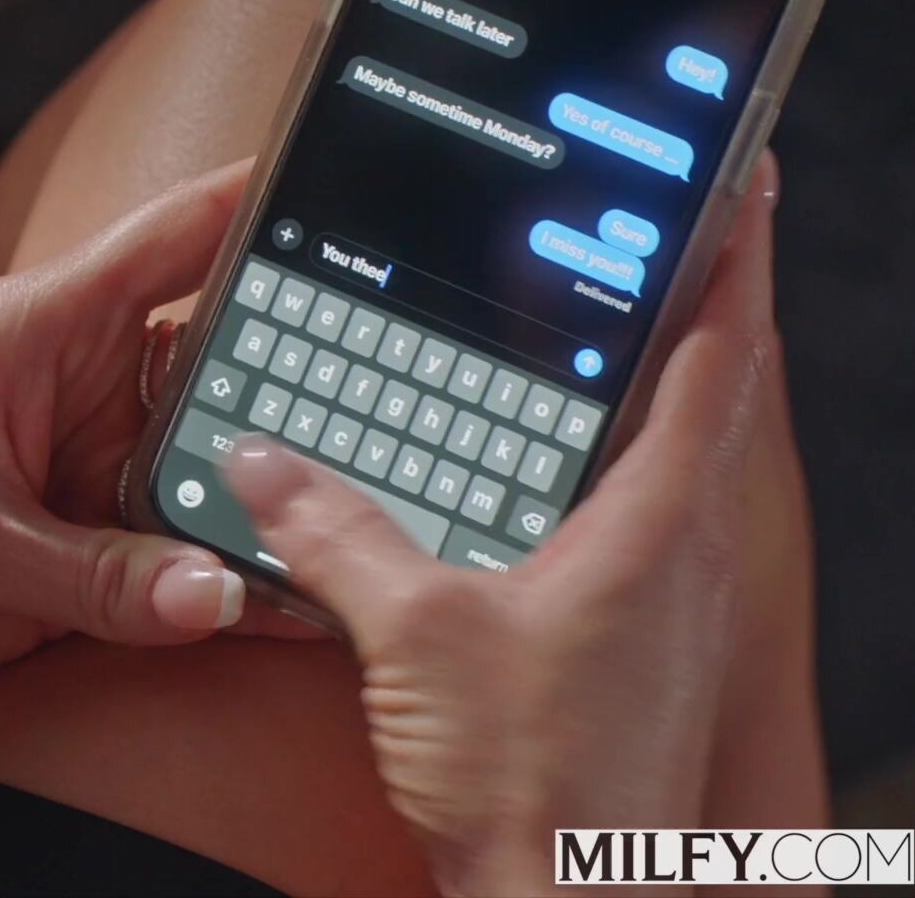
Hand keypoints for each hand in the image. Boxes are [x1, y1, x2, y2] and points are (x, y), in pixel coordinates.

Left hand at [0, 158, 308, 704]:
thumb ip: (97, 574)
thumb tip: (223, 594)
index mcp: (41, 332)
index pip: (178, 240)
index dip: (266, 206)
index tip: (356, 193)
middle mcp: (71, 394)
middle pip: (215, 374)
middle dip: (294, 391)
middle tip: (403, 412)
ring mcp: (69, 477)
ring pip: (196, 477)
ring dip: (257, 504)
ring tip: (357, 523)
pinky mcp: (58, 552)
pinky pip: (157, 562)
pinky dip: (208, 583)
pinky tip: (276, 604)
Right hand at [220, 163, 782, 895]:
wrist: (567, 895)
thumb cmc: (532, 780)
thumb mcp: (412, 634)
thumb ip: (335, 534)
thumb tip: (266, 464)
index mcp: (655, 521)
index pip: (717, 355)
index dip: (732, 256)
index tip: (741, 181)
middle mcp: (682, 549)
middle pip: (713, 388)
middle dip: (699, 296)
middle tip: (665, 226)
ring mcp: (668, 595)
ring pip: (683, 451)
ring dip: (662, 375)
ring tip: (617, 319)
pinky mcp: (637, 635)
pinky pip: (644, 512)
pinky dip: (619, 455)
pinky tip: (559, 463)